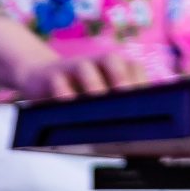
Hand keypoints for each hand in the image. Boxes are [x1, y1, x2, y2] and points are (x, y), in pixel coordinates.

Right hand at [16, 50, 145, 100]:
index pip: (133, 67)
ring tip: (98, 101)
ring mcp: (73, 66)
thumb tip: (139, 130)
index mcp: (113, 66)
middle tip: (126, 100)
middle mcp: (95, 62)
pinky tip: (68, 103)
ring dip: (93, 83)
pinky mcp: (52, 75)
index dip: (141, 82)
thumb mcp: (100, 96)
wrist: (41, 78)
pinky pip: (57, 79)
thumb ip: (117, 106)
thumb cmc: (79, 93)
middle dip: (121, 78)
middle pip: (112, 60)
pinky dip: (63, 90)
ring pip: (85, 66)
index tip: (148, 103)